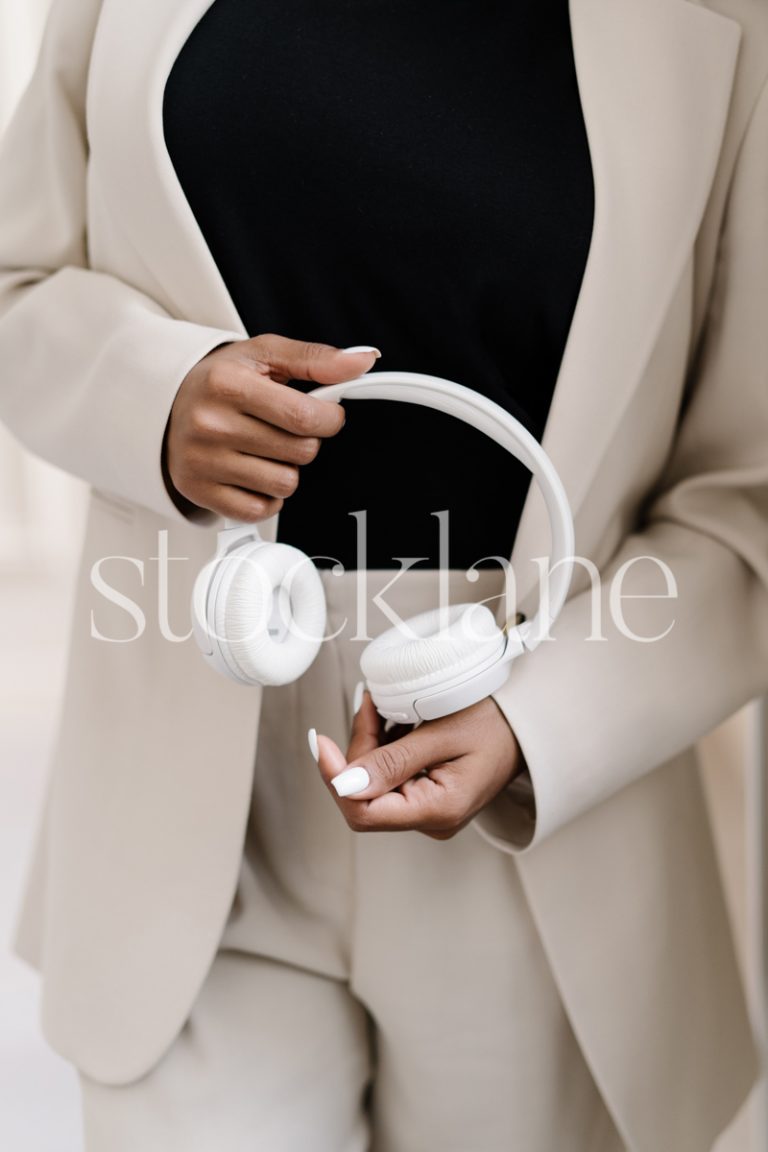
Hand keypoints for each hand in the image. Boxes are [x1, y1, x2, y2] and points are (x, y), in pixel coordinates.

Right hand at [164, 334, 379, 519]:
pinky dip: (267, 496)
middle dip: (306, 441)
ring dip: (288, 469)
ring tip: (265, 448)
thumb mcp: (265, 355)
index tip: (326, 414)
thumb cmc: (222, 380)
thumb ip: (317, 359)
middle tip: (284, 428)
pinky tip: (253, 472)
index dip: (330, 419)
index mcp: (228, 384)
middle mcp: (210, 424)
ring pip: (285, 484)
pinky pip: (261, 510)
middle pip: (300, 452)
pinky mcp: (199, 492)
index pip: (304, 417)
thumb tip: (363, 360)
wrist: (167, 404)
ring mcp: (203, 462)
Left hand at [313, 693, 522, 838]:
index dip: (334, 778)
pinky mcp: (426, 797)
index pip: (363, 812)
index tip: (319, 740)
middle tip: (369, 703)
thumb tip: (343, 784)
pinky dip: (383, 746)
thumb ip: (393, 760)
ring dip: (369, 742)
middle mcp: (430, 820)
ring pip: (373, 783)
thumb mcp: (444, 733)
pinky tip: (394, 720)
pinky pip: (388, 776)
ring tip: (383, 705)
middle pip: (364, 795)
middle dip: (357, 748)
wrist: (529, 724)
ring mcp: (427, 811)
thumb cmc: (496, 724)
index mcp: (437, 811)